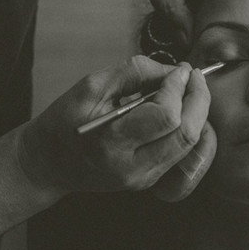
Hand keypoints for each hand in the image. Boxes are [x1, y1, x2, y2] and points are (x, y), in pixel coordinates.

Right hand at [17, 56, 213, 199]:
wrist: (49, 163)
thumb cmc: (65, 121)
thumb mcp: (91, 87)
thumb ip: (135, 72)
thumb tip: (174, 70)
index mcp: (111, 143)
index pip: (165, 117)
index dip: (178, 87)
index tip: (181, 68)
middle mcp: (132, 168)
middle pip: (186, 134)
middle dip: (198, 99)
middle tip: (193, 76)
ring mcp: (143, 179)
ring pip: (191, 146)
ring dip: (197, 113)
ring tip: (188, 91)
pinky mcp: (149, 181)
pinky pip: (184, 155)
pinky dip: (190, 128)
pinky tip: (181, 111)